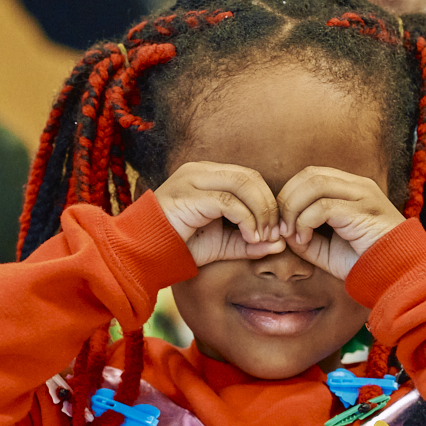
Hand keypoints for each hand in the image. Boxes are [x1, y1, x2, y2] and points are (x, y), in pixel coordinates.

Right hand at [154, 163, 287, 266]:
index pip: (250, 178)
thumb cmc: (181, 246)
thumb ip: (249, 242)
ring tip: (263, 237)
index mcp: (207, 175)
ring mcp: (192, 179)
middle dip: (269, 206)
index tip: (277, 230)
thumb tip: (281, 244)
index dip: (268, 202)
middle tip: (275, 233)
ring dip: (261, 213)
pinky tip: (251, 237)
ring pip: (243, 184)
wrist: (144, 254)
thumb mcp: (222, 244)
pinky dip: (247, 220)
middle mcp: (200, 171)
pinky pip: (229, 202)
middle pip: (250, 177)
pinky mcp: (189, 195)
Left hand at [275, 167, 403, 279]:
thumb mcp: (325, 248)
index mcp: (351, 188)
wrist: (398, 275)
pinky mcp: (362, 211)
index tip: (281, 223)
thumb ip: (303, 235)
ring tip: (290, 233)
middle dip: (287, 199)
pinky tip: (304, 240)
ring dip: (293, 208)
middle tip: (281, 227)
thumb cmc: (363, 262)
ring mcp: (362, 195)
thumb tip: (280, 228)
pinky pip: (322, 206)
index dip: (289, 194)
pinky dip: (304, 222)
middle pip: (310, 174)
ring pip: (314, 183)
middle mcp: (358, 186)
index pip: (312, 175)